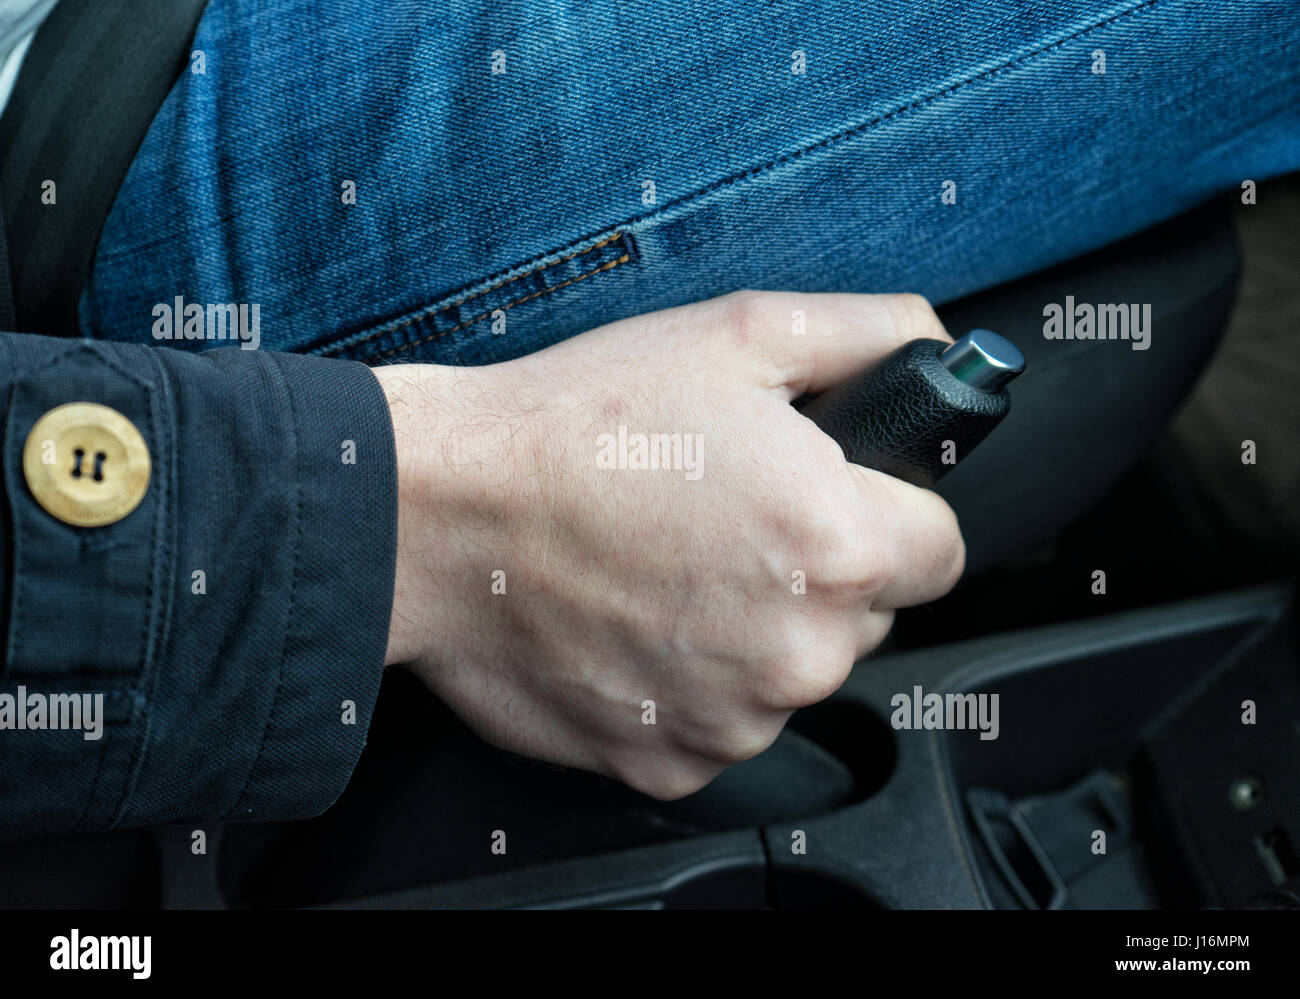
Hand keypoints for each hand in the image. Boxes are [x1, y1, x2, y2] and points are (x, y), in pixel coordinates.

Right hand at [372, 291, 963, 798]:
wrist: (439, 514)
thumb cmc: (579, 426)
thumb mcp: (739, 334)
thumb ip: (871, 334)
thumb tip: (943, 357)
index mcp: (838, 546)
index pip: (941, 550)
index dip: (891, 511)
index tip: (838, 497)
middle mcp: (799, 653)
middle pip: (867, 617)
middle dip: (818, 572)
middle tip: (725, 519)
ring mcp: (733, 722)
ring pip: (789, 674)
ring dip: (752, 632)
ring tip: (664, 566)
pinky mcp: (668, 762)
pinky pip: (717, 725)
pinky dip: (688, 685)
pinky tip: (631, 623)